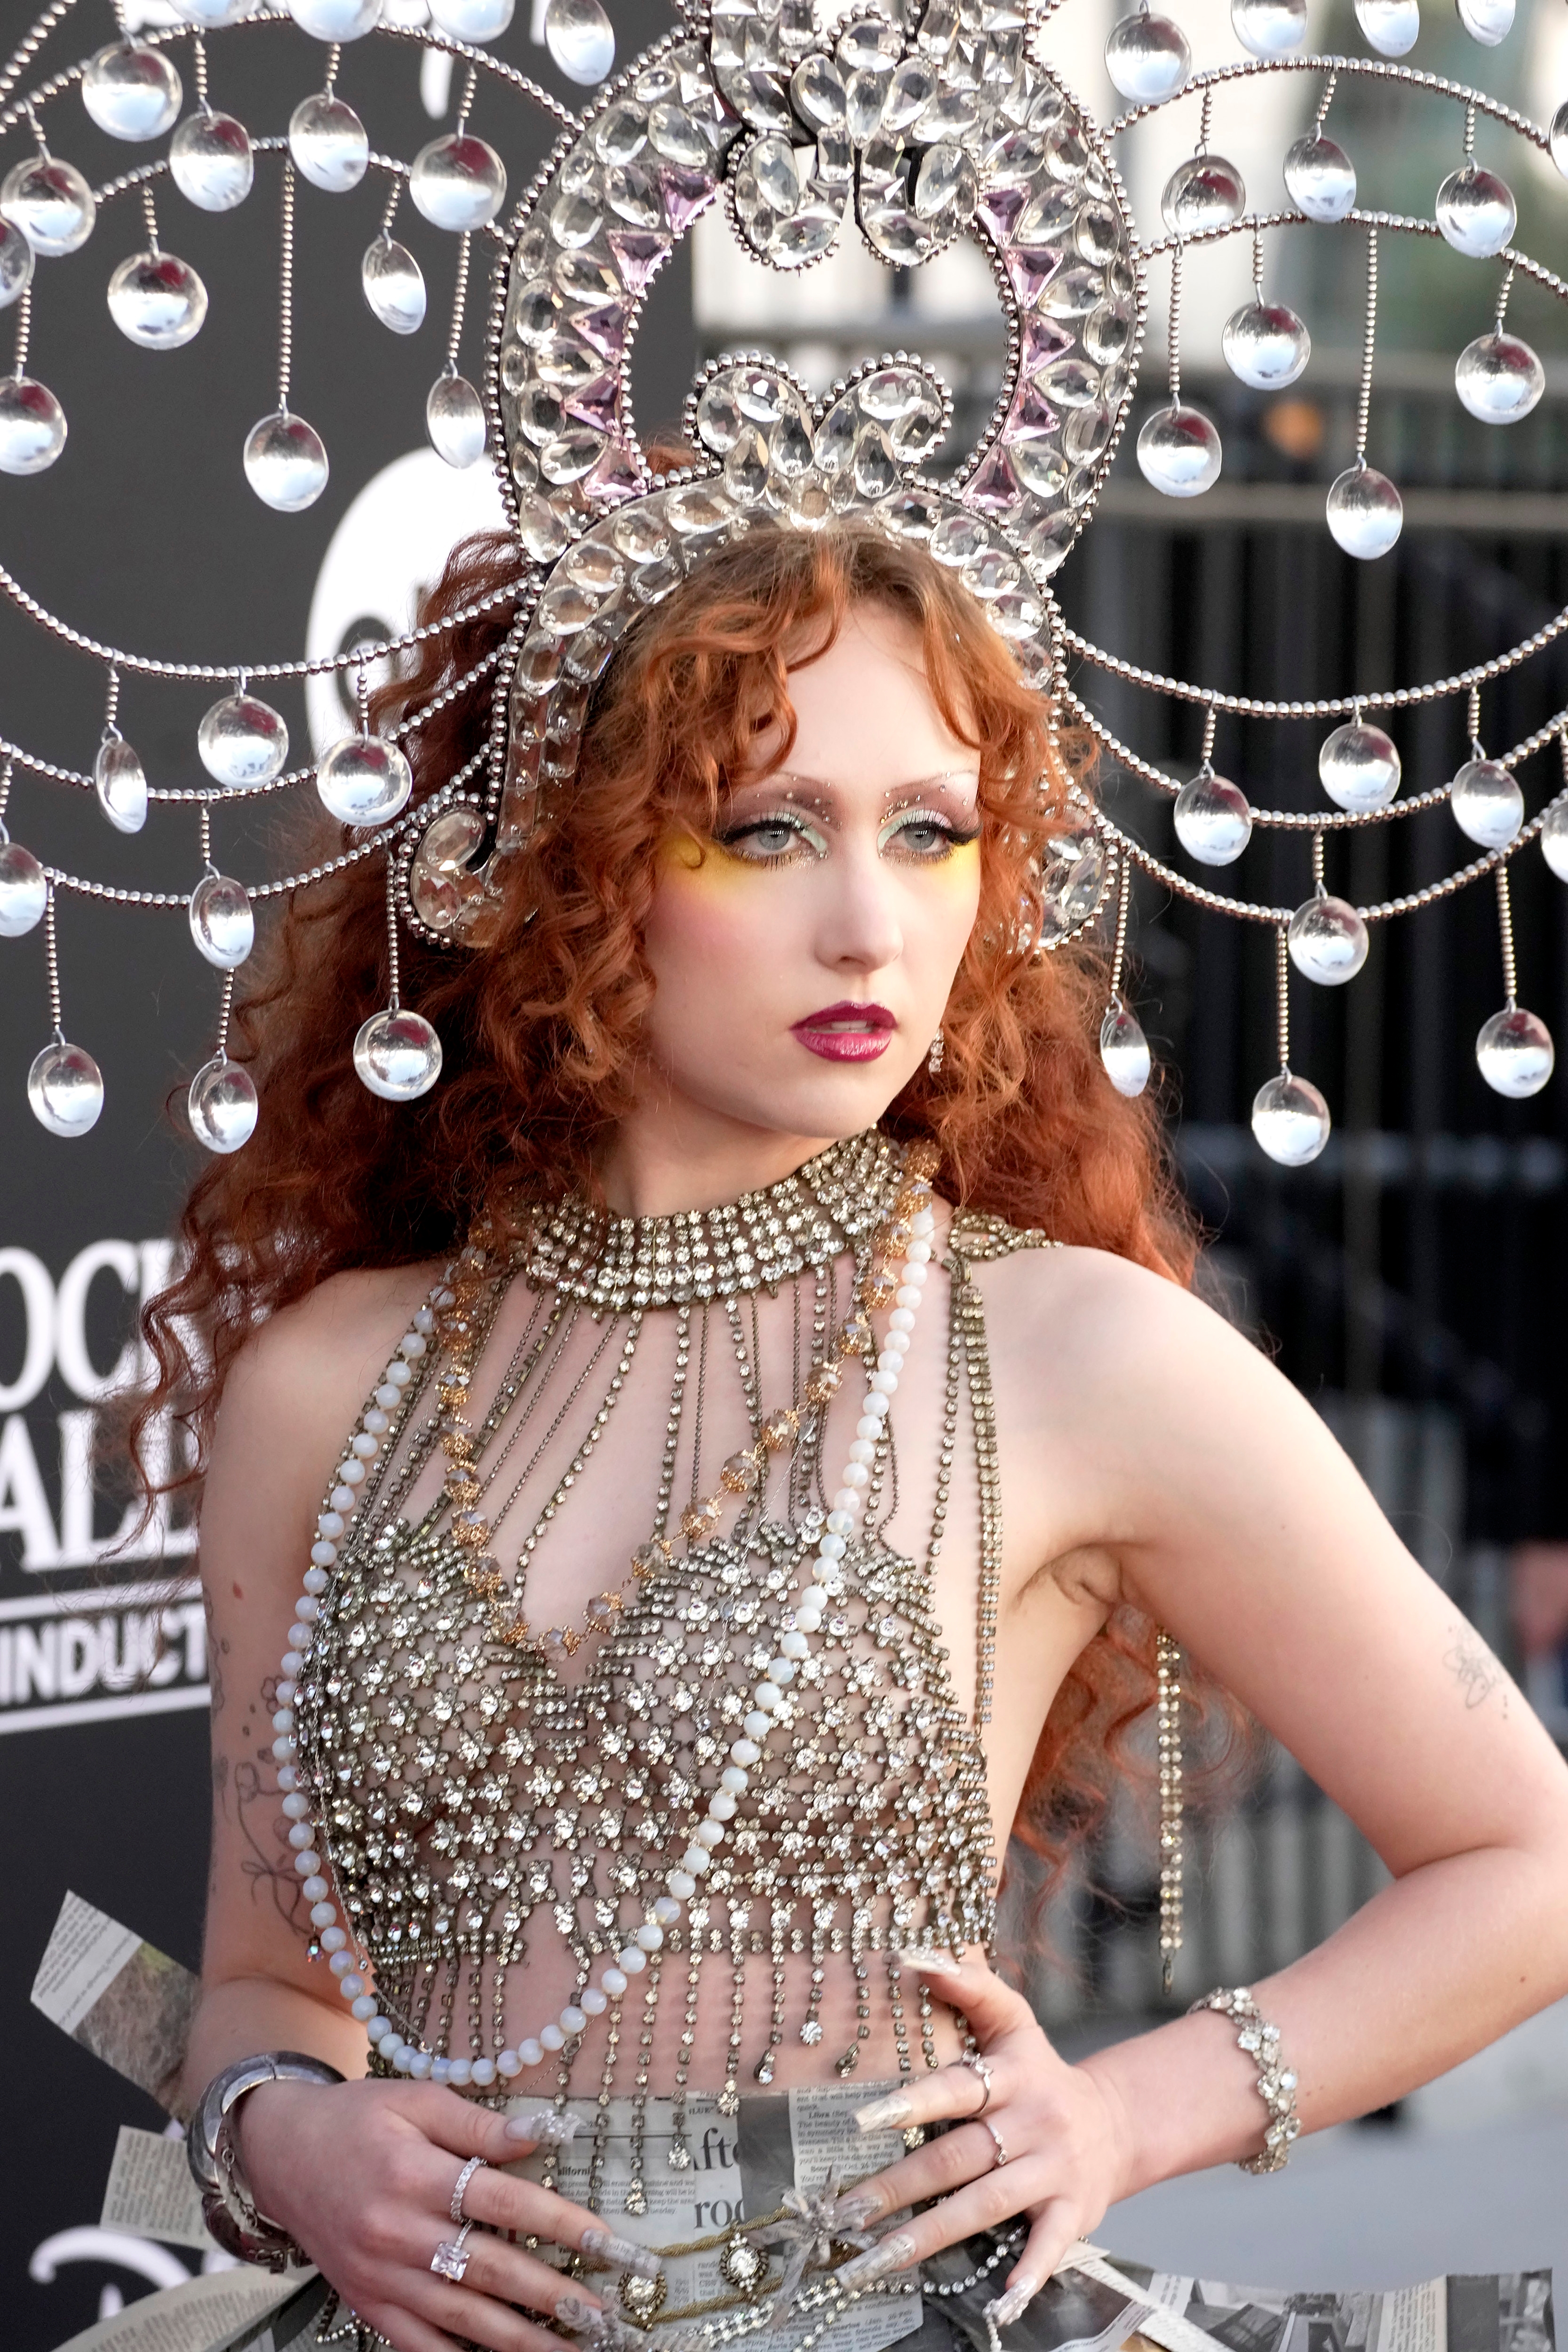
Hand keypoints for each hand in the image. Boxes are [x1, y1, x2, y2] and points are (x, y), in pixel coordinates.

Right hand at [237, 2078, 637, 2351]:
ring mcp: (382, 2277)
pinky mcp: (368, 2305)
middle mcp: (399, 2233)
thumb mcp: (415, 2099)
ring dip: (523, 2341)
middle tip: (607, 2317)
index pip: (505, 2204)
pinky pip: (420, 2346)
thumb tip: (544, 2133)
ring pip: (464, 2319)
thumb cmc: (356, 2119)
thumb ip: (479, 2123)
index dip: (562, 2224)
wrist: (279, 2154)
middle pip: (492, 2270)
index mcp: (416, 2174)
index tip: (610, 2244)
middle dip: (556, 2296)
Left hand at [827, 1951, 1131, 2322]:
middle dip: (897, 2187)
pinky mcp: (1075, 2213)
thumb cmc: (1040, 2072)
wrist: (1116, 2123)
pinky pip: (1048, 2247)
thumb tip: (914, 1953)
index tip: (864, 2118)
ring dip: (927, 2236)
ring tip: (873, 2261)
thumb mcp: (1012, 2021)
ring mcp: (1054, 2169)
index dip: (913, 2101)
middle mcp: (1033, 2121)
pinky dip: (1025, 2276)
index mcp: (1013, 2073)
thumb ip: (968, 1985)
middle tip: (844, 2213)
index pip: (957, 2087)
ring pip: (984, 2205)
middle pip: (957, 2157)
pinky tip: (997, 2306)